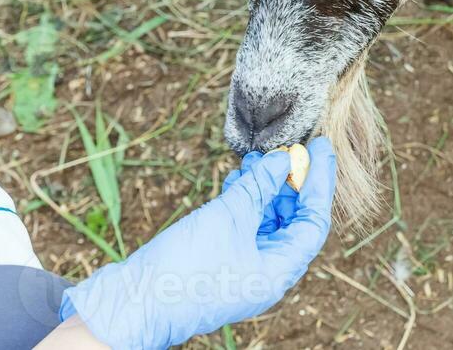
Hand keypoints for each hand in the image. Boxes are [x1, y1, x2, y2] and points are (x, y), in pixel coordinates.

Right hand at [60, 138, 336, 349]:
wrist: (132, 304)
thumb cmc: (183, 268)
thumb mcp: (227, 217)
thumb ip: (258, 187)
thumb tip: (281, 161)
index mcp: (278, 272)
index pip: (313, 222)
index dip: (319, 182)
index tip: (318, 147)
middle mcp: (266, 273)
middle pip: (292, 221)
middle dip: (289, 183)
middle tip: (284, 149)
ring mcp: (243, 270)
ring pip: (265, 222)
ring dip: (264, 189)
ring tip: (255, 158)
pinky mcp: (220, 263)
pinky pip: (243, 228)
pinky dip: (243, 202)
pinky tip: (236, 179)